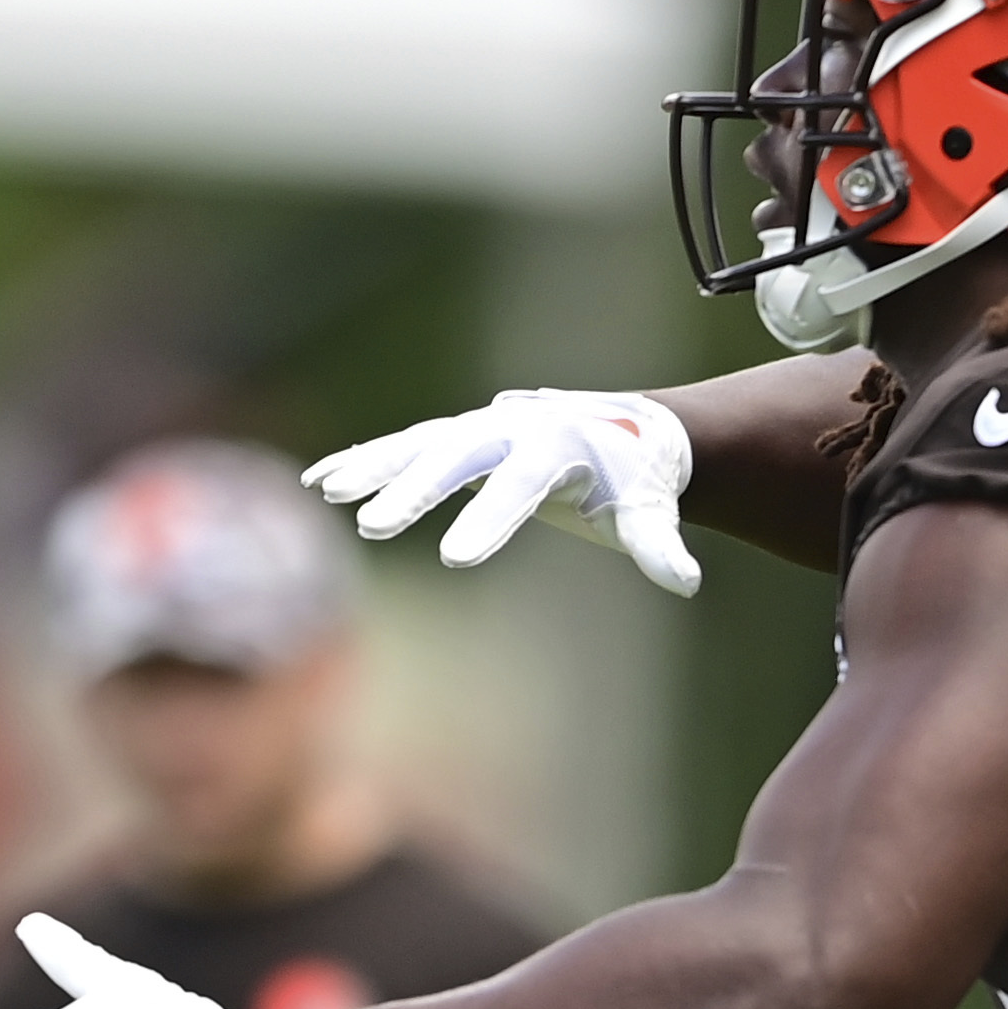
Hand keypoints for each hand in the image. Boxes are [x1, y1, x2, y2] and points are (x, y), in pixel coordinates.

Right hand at [304, 389, 700, 596]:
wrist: (622, 432)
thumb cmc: (634, 486)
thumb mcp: (649, 517)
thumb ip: (662, 548)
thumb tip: (686, 579)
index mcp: (558, 450)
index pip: (518, 487)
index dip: (488, 520)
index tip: (456, 558)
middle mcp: (511, 431)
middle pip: (456, 458)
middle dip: (414, 489)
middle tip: (376, 524)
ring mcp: (479, 430)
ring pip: (418, 445)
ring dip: (373, 466)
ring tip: (330, 491)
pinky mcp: (457, 438)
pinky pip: (403, 447)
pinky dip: (364, 460)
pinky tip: (321, 479)